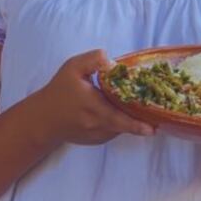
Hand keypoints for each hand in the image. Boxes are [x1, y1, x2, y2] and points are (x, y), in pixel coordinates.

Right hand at [37, 49, 154, 145]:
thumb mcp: (73, 67)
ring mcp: (97, 136)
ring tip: (141, 109)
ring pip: (121, 128)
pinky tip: (120, 112)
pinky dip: (121, 123)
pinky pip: (114, 131)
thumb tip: (113, 63)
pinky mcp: (97, 140)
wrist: (44, 118)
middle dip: (142, 122)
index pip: (118, 118)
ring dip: (131, 120)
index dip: (136, 123)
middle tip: (156, 118)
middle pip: (125, 125)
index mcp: (93, 106)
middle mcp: (96, 125)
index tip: (152, 127)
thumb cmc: (59, 90)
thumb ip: (94, 59)